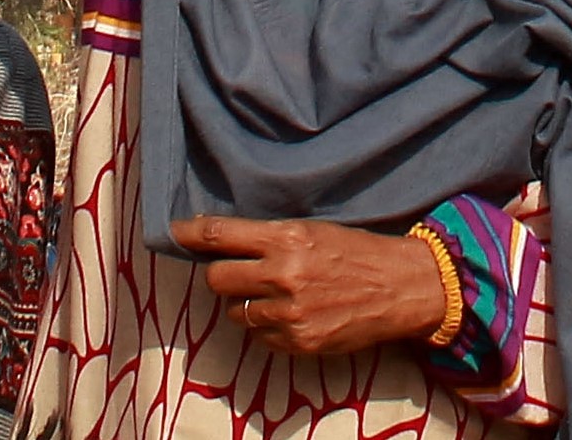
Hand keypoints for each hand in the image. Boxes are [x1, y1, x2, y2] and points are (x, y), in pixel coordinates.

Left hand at [171, 216, 453, 359]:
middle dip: (221, 274)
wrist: (397, 287)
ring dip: (246, 303)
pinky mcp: (298, 342)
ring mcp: (289, 313)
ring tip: (273, 294)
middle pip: (217, 278)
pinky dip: (266, 327)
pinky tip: (289, 315)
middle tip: (237, 272)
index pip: (222, 235)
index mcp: (287, 238)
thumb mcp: (313, 230)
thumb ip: (270, 238)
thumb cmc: (355, 251)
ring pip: (236, 311)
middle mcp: (283, 274)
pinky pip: (259, 337)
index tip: (174, 232)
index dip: (191, 234)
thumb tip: (223, 241)